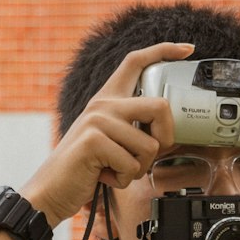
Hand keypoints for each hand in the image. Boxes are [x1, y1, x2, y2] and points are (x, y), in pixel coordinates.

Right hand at [20, 42, 193, 226]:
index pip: (136, 61)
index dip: (164, 51)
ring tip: (114, 169)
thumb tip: (170, 134)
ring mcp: (97, 120)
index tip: (187, 49)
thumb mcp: (111, 140)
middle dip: (165, 138)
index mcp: (108, 99)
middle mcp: (103, 104)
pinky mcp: (93, 141)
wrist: (51, 190)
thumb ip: (134, 128)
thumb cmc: (86, 168)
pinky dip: (122, 179)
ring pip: (149, 146)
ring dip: (137, 168)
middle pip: (160, 107)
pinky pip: (132, 165)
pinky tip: (103, 175)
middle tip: (146, 156)